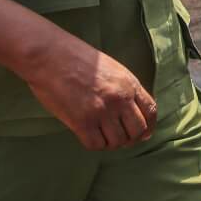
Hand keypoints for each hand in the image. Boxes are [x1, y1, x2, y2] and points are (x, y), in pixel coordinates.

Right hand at [21, 34, 157, 150]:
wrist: (50, 55)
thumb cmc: (77, 58)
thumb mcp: (111, 68)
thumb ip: (125, 88)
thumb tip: (133, 113)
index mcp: (129, 83)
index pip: (150, 112)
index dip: (148, 127)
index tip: (142, 134)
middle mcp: (120, 99)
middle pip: (137, 131)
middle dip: (130, 138)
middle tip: (117, 137)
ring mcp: (102, 111)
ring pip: (117, 141)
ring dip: (110, 142)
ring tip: (100, 134)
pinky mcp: (82, 122)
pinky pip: (96, 145)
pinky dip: (93, 143)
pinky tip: (87, 134)